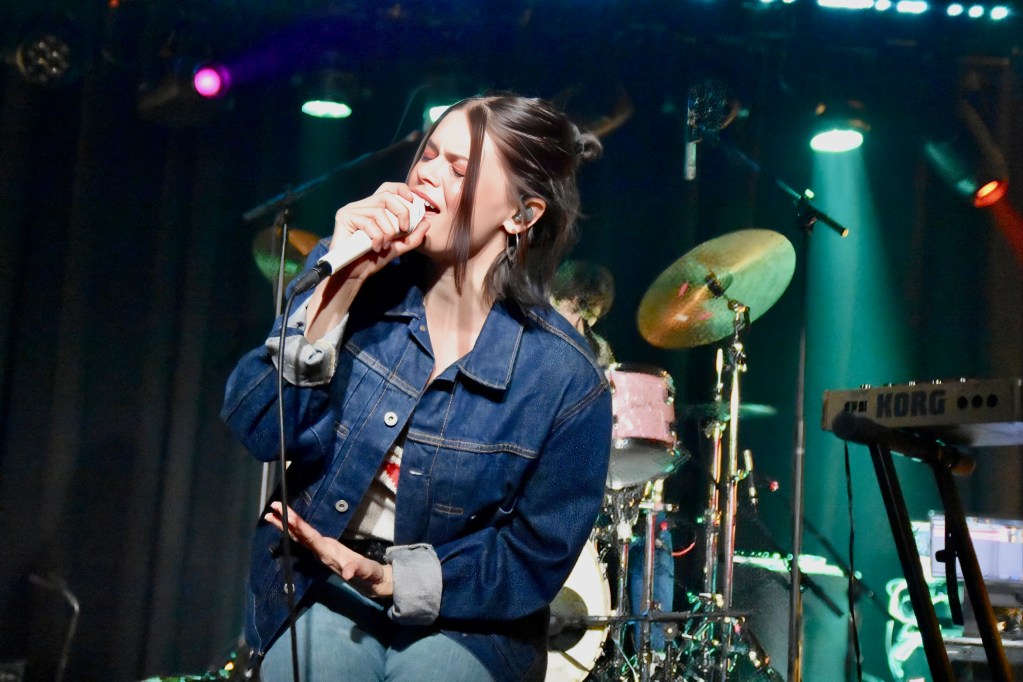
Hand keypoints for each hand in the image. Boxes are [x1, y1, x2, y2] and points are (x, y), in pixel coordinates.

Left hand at [265, 501, 393, 597]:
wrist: (370, 584)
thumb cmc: (370, 575)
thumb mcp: (368, 572)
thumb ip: (358, 570)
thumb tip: (348, 573)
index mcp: (329, 554)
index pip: (311, 538)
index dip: (299, 527)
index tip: (287, 516)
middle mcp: (321, 553)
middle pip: (299, 537)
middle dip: (286, 523)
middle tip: (272, 509)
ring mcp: (320, 553)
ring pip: (299, 538)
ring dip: (286, 526)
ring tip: (272, 515)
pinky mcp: (322, 551)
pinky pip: (305, 539)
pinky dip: (295, 530)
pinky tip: (288, 525)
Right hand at [329, 182, 429, 281]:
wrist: (353, 274)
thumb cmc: (372, 259)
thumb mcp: (397, 247)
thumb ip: (412, 236)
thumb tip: (427, 223)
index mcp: (372, 208)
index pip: (388, 188)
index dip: (402, 190)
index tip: (413, 202)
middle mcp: (361, 205)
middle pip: (387, 196)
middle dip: (402, 212)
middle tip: (404, 231)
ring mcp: (351, 210)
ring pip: (379, 212)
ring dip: (388, 232)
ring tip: (384, 245)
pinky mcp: (343, 217)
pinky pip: (368, 222)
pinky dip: (376, 237)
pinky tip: (375, 247)